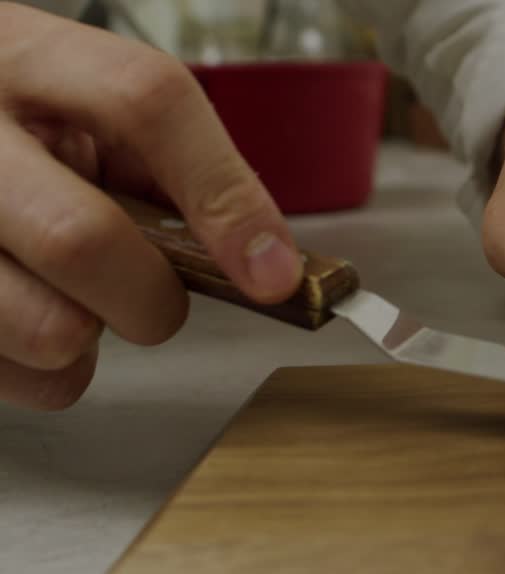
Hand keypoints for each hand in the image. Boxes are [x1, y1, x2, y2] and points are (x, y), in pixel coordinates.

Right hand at [0, 3, 301, 409]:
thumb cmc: (22, 124)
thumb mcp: (86, 105)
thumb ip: (171, 162)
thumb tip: (263, 255)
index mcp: (25, 59)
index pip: (145, 102)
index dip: (225, 195)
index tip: (273, 272)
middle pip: (83, 239)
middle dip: (152, 297)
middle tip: (157, 296)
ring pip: (50, 328)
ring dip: (93, 335)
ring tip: (76, 295)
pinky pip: (26, 377)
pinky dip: (54, 370)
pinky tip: (35, 313)